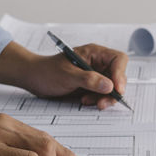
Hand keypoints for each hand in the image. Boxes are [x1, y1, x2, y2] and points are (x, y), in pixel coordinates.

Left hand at [0, 41, 128, 109]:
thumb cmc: (47, 71)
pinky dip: (98, 100)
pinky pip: (103, 94)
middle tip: (103, 102)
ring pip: (112, 87)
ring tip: (90, 102)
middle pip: (118, 76)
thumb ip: (89, 80)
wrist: (34, 79)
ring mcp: (96, 74)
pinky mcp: (92, 86)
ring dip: (105, 98)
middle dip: (113, 90)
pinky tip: (85, 100)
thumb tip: (109, 85)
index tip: (117, 89)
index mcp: (94, 53)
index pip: (118, 60)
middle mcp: (98, 63)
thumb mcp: (68, 75)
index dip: (120, 74)